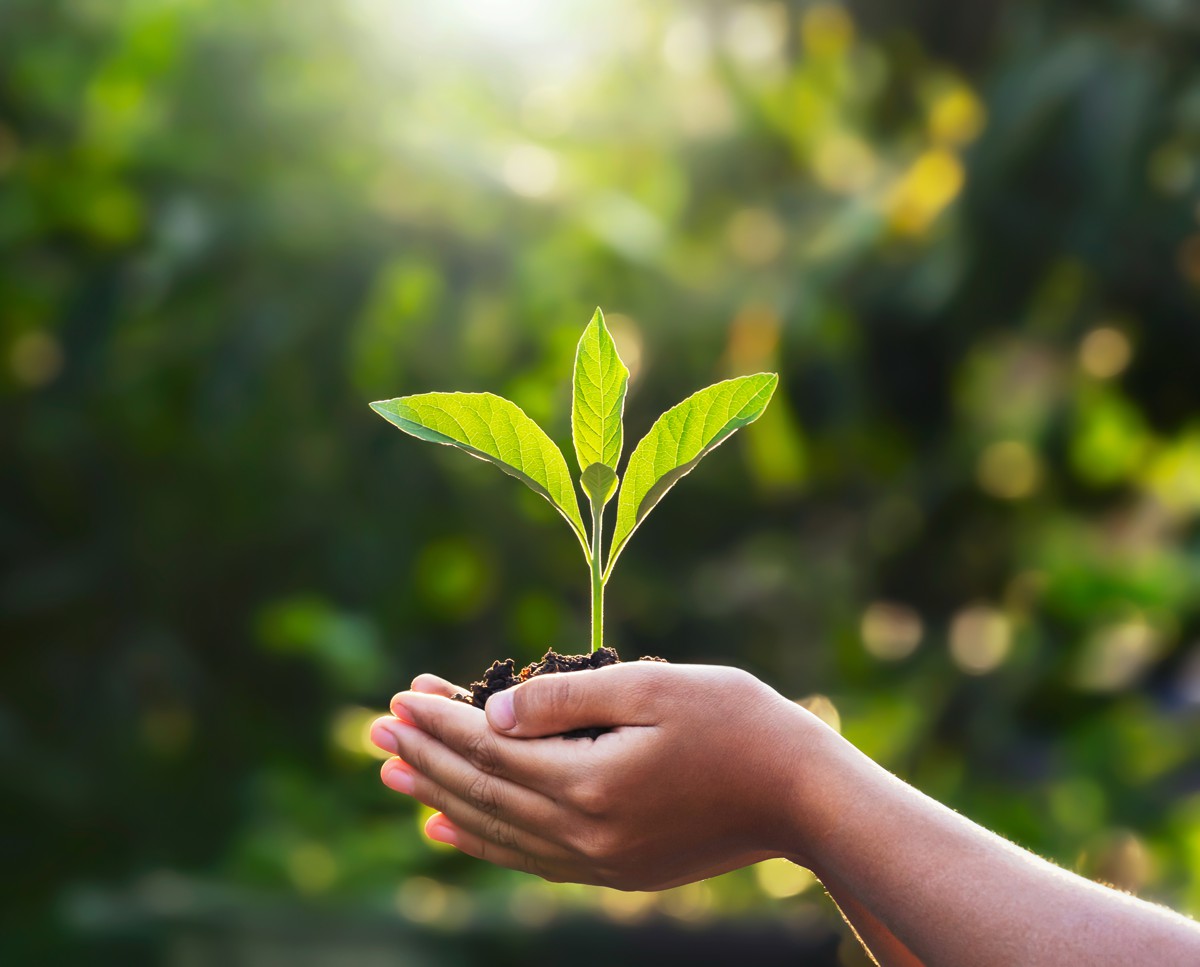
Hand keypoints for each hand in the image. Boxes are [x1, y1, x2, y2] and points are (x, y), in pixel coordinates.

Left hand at [371, 662, 824, 890]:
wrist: (803, 796)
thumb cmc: (737, 723)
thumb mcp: (653, 687)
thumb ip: (567, 700)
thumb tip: (492, 713)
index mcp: (590, 782)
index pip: (490, 749)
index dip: (440, 722)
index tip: (399, 697)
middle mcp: (585, 832)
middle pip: (482, 791)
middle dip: (425, 758)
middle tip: (375, 732)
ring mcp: (600, 860)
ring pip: (497, 829)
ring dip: (440, 800)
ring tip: (394, 778)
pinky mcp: (616, 871)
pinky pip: (529, 858)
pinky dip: (483, 842)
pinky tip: (449, 832)